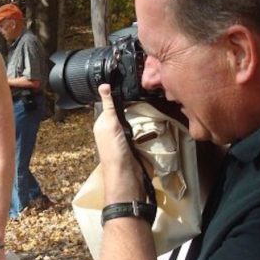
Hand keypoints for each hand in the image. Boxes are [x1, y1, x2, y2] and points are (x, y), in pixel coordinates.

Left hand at [93, 84, 143, 202]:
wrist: (128, 177)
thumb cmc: (114, 152)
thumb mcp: (109, 125)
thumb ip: (108, 106)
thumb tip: (103, 85)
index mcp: (103, 124)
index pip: (110, 104)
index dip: (118, 95)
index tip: (129, 83)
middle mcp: (113, 130)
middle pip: (125, 111)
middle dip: (134, 105)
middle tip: (145, 93)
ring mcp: (126, 138)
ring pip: (136, 120)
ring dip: (143, 116)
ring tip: (153, 103)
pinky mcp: (138, 145)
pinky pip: (144, 131)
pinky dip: (149, 127)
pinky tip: (156, 120)